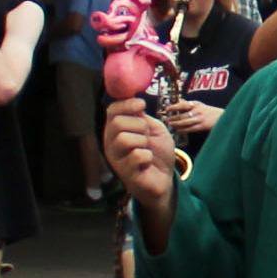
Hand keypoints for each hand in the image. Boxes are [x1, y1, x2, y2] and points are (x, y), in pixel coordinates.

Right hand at [103, 97, 181, 212]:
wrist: (165, 178)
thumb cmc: (157, 152)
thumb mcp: (153, 128)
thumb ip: (142, 116)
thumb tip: (134, 99)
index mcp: (116, 129)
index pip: (112, 109)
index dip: (127, 104)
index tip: (142, 105)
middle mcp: (111, 142)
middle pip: (117, 123)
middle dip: (139, 125)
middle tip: (146, 136)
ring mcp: (115, 158)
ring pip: (124, 139)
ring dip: (143, 142)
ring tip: (146, 149)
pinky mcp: (124, 172)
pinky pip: (137, 155)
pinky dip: (147, 157)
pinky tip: (147, 163)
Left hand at [160, 99, 220, 136]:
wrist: (222, 117)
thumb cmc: (209, 111)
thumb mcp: (200, 105)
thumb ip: (189, 104)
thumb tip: (178, 100)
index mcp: (196, 104)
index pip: (182, 104)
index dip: (173, 107)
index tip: (166, 109)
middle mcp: (197, 110)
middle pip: (182, 115)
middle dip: (173, 118)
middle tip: (166, 119)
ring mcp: (199, 119)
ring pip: (185, 122)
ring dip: (176, 124)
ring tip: (170, 125)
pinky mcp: (202, 126)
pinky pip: (190, 129)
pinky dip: (183, 130)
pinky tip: (178, 131)